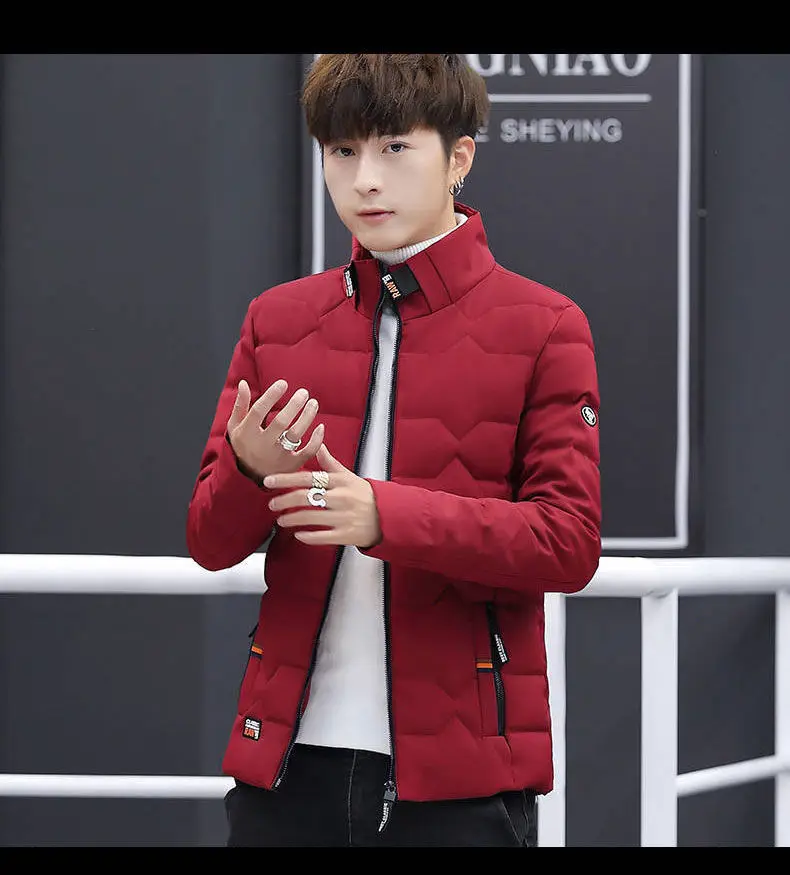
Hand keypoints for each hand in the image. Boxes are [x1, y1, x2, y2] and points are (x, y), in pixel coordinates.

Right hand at [227, 379, 323, 481]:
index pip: (259, 411)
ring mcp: (278, 457)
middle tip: (304, 392)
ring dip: (307, 417)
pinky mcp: (291, 465)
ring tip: (313, 403)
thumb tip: (244, 383)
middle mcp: (262, 446)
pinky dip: (317, 440)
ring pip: (296, 435)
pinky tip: (321, 426)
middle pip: (280, 422)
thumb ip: (241, 405)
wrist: (248, 477)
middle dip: (294, 405)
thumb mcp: (235, 426)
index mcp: (247, 434)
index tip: (283, 383)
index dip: (271, 396)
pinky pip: (308, 452)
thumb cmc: (243, 446)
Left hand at [264, 445, 381, 548]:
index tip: (268, 481)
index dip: (285, 479)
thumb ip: (330, 463)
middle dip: (284, 500)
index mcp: (340, 481)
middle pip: (305, 497)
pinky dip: (307, 537)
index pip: (307, 477)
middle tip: (271, 504)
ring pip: (310, 517)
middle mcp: (341, 498)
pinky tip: (297, 535)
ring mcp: (344, 517)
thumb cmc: (365, 494)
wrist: (389, 516)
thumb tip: (318, 443)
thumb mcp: (349, 476)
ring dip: (291, 519)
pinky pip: (322, 537)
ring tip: (280, 520)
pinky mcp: (347, 535)